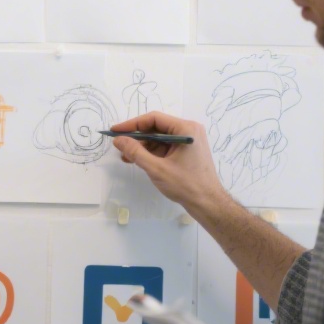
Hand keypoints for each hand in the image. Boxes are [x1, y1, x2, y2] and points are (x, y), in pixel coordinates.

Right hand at [109, 112, 224, 211]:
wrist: (208, 204)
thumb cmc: (186, 185)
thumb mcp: (156, 168)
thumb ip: (135, 152)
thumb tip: (118, 140)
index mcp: (186, 129)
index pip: (154, 119)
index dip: (132, 124)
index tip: (115, 131)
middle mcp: (189, 131)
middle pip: (156, 128)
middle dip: (137, 137)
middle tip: (119, 145)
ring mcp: (188, 142)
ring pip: (159, 138)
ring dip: (142, 146)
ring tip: (126, 156)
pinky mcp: (186, 152)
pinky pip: (165, 147)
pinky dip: (151, 153)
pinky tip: (138, 160)